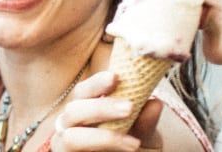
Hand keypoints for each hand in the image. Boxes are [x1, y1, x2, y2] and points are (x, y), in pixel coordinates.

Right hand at [49, 71, 164, 151]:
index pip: (83, 91)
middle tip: (129, 108)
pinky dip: (102, 150)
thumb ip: (145, 120)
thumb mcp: (141, 131)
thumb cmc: (128, 142)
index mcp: (83, 107)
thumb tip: (155, 103)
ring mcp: (65, 143)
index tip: (116, 77)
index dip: (96, 83)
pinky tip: (125, 151)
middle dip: (101, 108)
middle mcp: (69, 124)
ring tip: (133, 143)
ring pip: (72, 137)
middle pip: (73, 110)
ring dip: (104, 137)